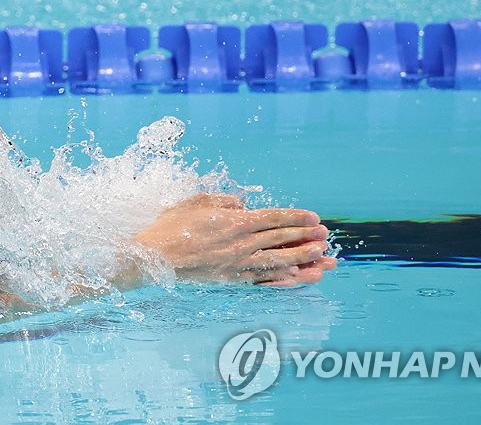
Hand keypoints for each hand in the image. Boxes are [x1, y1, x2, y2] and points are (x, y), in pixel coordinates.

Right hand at [133, 194, 335, 286]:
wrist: (154, 257)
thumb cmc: (171, 226)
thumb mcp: (196, 201)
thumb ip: (223, 200)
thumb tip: (243, 205)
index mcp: (235, 221)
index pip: (274, 218)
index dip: (296, 217)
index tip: (313, 217)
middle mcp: (242, 243)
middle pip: (281, 238)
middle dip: (306, 236)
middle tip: (325, 235)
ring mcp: (238, 264)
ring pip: (279, 261)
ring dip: (304, 259)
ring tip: (324, 259)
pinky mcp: (231, 279)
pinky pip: (264, 280)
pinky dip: (283, 279)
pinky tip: (297, 278)